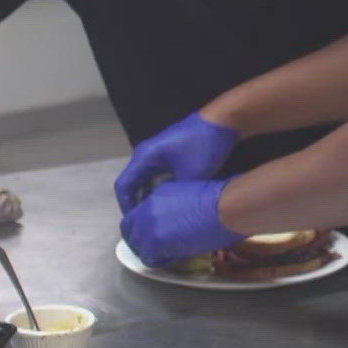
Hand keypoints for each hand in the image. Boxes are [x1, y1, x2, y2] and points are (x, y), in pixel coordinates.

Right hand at [114, 112, 240, 214]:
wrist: (223, 122)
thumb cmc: (204, 148)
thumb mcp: (190, 178)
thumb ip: (174, 197)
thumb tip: (166, 215)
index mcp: (144, 157)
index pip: (124, 186)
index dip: (126, 207)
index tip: (134, 225)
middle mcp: (145, 153)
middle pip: (132, 182)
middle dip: (136, 204)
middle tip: (143, 225)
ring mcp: (157, 150)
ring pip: (144, 178)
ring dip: (147, 196)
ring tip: (155, 217)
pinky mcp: (168, 151)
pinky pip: (155, 173)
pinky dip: (156, 187)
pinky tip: (167, 201)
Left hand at [122, 178, 242, 267]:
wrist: (229, 206)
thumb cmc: (224, 197)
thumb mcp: (193, 194)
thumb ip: (178, 206)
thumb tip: (180, 220)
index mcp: (158, 194)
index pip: (138, 213)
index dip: (143, 226)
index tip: (153, 234)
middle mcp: (148, 207)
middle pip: (129, 229)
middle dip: (139, 241)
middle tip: (154, 249)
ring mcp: (150, 226)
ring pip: (138, 246)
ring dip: (151, 253)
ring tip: (168, 256)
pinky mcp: (156, 243)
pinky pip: (150, 259)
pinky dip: (161, 262)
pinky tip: (176, 259)